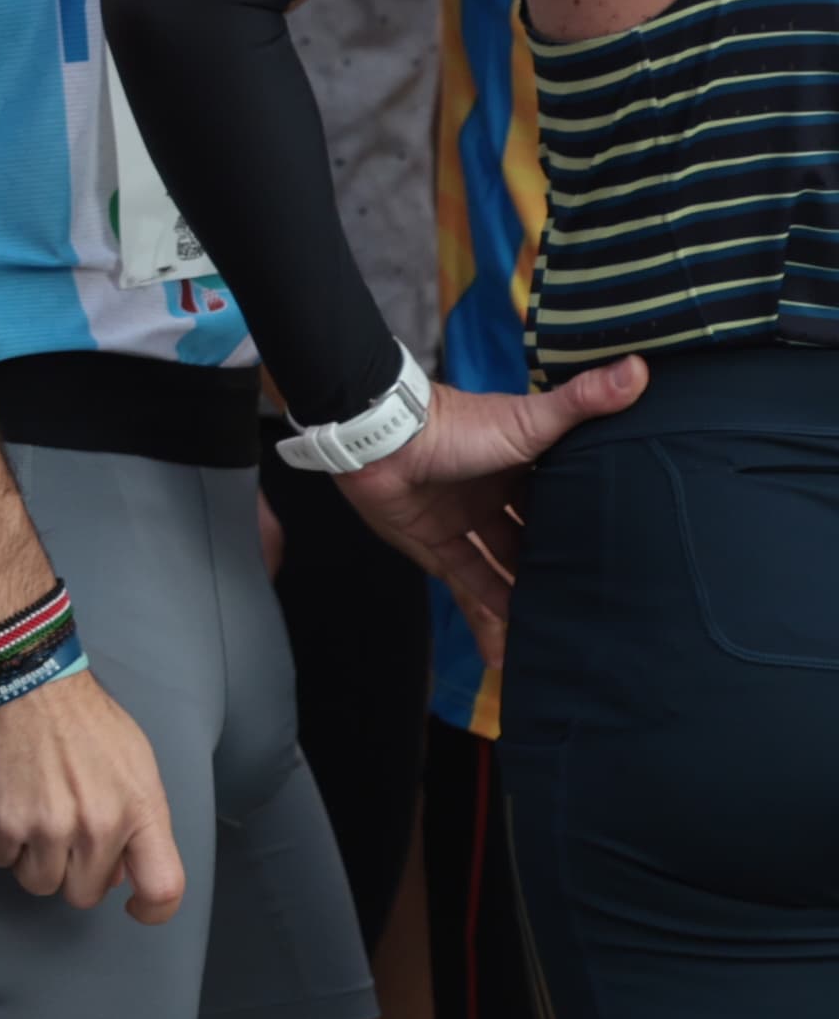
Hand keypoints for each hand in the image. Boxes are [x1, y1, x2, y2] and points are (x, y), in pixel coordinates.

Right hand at [0, 667, 181, 917]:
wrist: (22, 678)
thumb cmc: (81, 717)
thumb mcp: (134, 763)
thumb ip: (136, 818)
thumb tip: (117, 866)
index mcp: (139, 810)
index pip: (162, 888)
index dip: (150, 910)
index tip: (132, 905)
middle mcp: (96, 827)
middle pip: (84, 895)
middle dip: (73, 873)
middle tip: (62, 837)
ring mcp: (44, 828)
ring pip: (38, 883)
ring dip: (32, 859)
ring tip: (28, 817)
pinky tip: (2, 804)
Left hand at [343, 357, 647, 661]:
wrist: (380, 440)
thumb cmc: (458, 427)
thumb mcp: (530, 420)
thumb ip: (582, 401)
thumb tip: (640, 367)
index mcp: (527, 465)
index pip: (567, 498)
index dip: (595, 523)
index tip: (632, 554)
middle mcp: (499, 496)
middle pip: (538, 539)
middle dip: (563, 569)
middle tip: (603, 609)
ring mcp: (467, 521)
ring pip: (506, 568)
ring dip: (529, 600)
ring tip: (566, 638)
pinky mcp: (436, 545)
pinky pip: (468, 585)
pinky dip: (488, 617)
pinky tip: (512, 651)